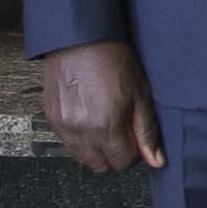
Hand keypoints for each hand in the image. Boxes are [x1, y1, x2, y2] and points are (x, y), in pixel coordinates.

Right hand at [40, 39, 161, 174]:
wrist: (80, 41)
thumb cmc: (113, 62)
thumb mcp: (140, 95)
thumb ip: (147, 132)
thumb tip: (156, 161)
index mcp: (106, 127)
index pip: (121, 162)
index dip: (134, 154)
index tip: (135, 139)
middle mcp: (80, 131)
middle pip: (99, 166)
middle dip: (114, 156)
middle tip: (122, 136)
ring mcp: (61, 126)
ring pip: (80, 158)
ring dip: (95, 150)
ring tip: (106, 127)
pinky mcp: (50, 118)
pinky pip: (65, 142)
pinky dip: (79, 139)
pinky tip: (89, 120)